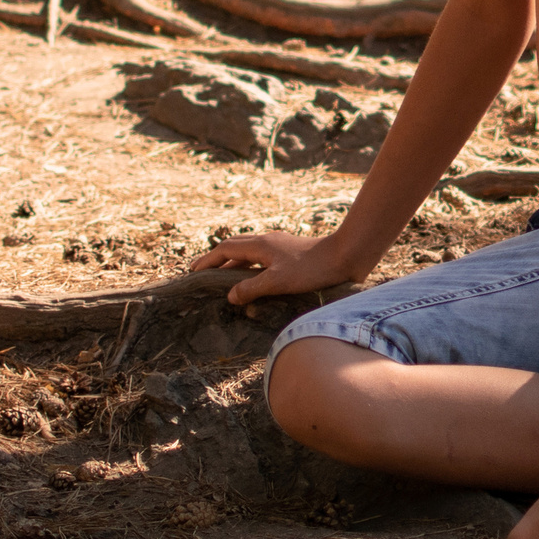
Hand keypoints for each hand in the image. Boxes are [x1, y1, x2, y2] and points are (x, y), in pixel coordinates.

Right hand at [186, 231, 366, 304]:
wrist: (346, 256)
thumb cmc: (312, 269)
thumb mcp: (278, 281)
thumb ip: (252, 288)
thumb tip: (230, 296)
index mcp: (260, 245)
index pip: (225, 250)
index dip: (208, 260)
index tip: (193, 271)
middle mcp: (268, 242)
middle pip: (235, 247)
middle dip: (217, 260)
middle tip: (204, 273)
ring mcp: (280, 246)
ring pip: (249, 252)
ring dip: (234, 264)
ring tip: (224, 280)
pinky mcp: (291, 254)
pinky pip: (262, 258)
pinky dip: (251, 267)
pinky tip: (255, 280)